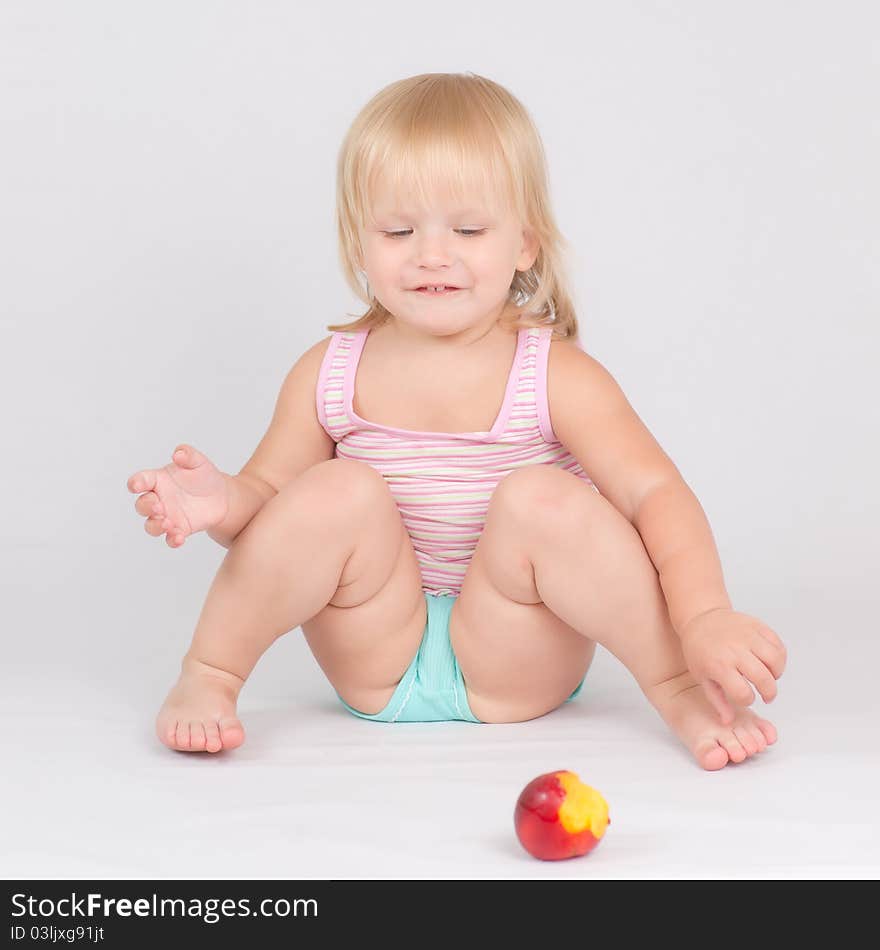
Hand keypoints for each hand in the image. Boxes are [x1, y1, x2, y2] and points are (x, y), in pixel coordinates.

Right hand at [127, 444, 229, 547]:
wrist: (222, 496)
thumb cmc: (204, 476)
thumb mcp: (198, 462)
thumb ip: (188, 455)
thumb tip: (178, 454)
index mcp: (157, 480)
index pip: (140, 481)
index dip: (136, 483)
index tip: (137, 485)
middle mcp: (158, 499)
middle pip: (142, 505)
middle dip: (147, 507)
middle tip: (159, 506)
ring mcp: (167, 516)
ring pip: (151, 525)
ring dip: (156, 526)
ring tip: (168, 523)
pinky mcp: (180, 529)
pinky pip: (170, 538)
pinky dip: (172, 540)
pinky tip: (179, 537)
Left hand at [678, 607, 786, 724]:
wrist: (700, 618)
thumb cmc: (699, 650)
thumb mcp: (701, 676)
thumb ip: (717, 700)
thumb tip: (728, 722)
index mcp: (719, 665)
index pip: (744, 693)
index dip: (747, 700)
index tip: (745, 697)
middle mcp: (735, 650)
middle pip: (764, 679)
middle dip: (768, 692)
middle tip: (766, 695)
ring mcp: (748, 636)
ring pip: (775, 660)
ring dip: (777, 674)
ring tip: (769, 677)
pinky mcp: (757, 626)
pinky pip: (777, 644)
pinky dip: (779, 656)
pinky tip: (770, 662)